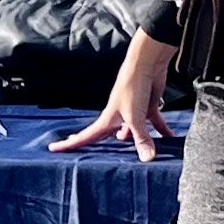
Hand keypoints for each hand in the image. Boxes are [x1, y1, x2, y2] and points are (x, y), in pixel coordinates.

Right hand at [51, 31, 177, 158]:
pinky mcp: (147, 107)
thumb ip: (142, 139)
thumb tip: (146, 159)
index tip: (53, 148)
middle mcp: (118, 117)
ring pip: (133, 132)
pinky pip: (154, 123)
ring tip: (141, 156)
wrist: (147, 64)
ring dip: (137, 142)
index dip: (70, 144)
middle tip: (91, 157)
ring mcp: (133, 112)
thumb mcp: (136, 117)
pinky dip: (162, 130)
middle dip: (101, 146)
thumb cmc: (133, 87)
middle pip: (108, 136)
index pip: (86, 136)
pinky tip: (170, 139)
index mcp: (107, 119)